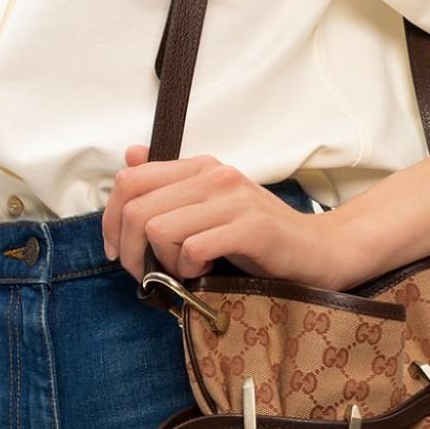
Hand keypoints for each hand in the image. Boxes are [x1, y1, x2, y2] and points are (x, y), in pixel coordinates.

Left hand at [101, 146, 370, 289]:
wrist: (319, 251)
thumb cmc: (260, 237)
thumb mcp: (211, 206)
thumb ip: (171, 184)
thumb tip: (130, 155)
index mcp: (200, 167)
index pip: (129, 180)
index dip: (110, 220)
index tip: (119, 251)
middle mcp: (215, 175)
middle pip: (136, 209)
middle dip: (130, 251)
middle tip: (148, 274)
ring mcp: (233, 200)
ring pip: (158, 229)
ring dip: (162, 262)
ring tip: (184, 271)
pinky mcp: (250, 228)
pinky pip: (192, 248)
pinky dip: (189, 269)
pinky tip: (206, 272)